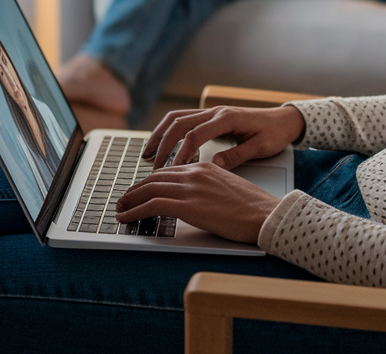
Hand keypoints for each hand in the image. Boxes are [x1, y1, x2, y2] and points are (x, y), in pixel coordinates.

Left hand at [115, 161, 280, 243]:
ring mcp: (191, 188)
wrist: (266, 215)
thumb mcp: (227, 189)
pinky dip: (135, 211)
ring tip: (120, 209)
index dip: (149, 182)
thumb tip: (194, 200)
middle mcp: (195, 172)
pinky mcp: (188, 205)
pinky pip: (152, 205)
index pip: (168, 171)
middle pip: (154, 178)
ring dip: (130, 200)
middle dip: (135, 189)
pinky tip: (126, 218)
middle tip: (123, 199)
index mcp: (205, 167)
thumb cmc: (253, 208)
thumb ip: (207, 189)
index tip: (139, 191)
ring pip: (149, 190)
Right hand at [142, 105, 305, 170]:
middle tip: (151, 165)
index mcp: (227, 119)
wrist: (284, 120)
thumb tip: (214, 165)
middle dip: (162, 143)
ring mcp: (212, 112)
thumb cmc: (275, 134)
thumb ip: (237, 156)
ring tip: (147, 154)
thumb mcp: (261, 148)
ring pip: (177, 118)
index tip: (172, 170)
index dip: (181, 153)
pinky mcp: (211, 116)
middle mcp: (216, 112)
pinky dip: (168, 130)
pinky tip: (161, 144)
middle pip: (179, 123)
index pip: (195, 135)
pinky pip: (183, 119)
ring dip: (160, 134)